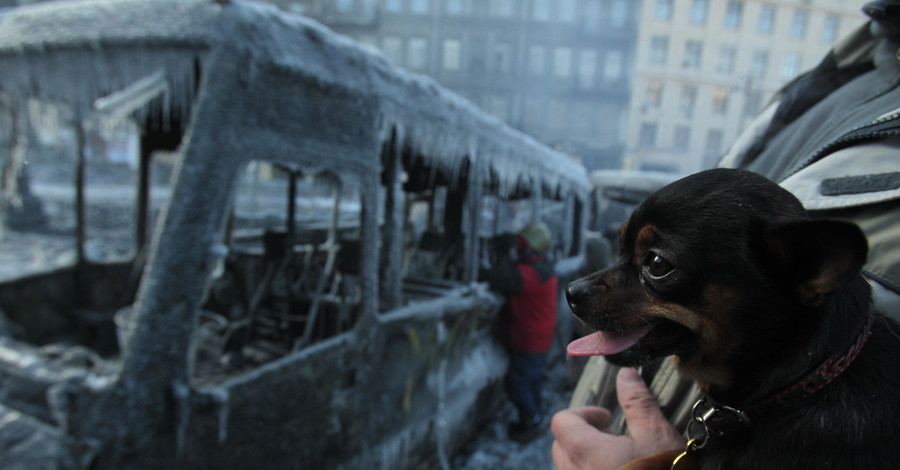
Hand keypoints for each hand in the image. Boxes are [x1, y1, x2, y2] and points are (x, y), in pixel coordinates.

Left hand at [551, 367, 684, 469]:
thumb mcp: (657, 436)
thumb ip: (637, 403)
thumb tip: (626, 374)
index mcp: (584, 452)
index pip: (562, 422)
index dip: (584, 414)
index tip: (608, 419)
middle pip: (561, 446)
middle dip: (583, 437)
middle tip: (615, 440)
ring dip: (585, 461)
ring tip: (619, 462)